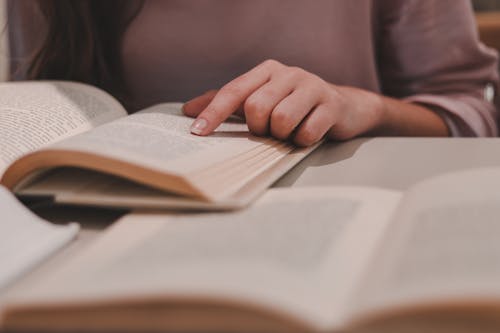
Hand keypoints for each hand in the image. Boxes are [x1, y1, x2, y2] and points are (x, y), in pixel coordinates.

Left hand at [183, 59, 387, 145]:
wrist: (342, 107)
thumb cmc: (294, 106)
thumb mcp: (260, 99)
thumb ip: (227, 103)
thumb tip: (189, 110)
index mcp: (267, 71)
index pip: (233, 91)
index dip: (213, 112)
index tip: (197, 132)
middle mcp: (288, 73)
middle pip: (256, 107)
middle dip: (259, 128)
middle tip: (269, 131)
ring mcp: (312, 86)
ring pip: (281, 119)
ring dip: (281, 135)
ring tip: (289, 132)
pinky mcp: (331, 104)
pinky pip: (305, 133)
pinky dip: (301, 141)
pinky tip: (307, 135)